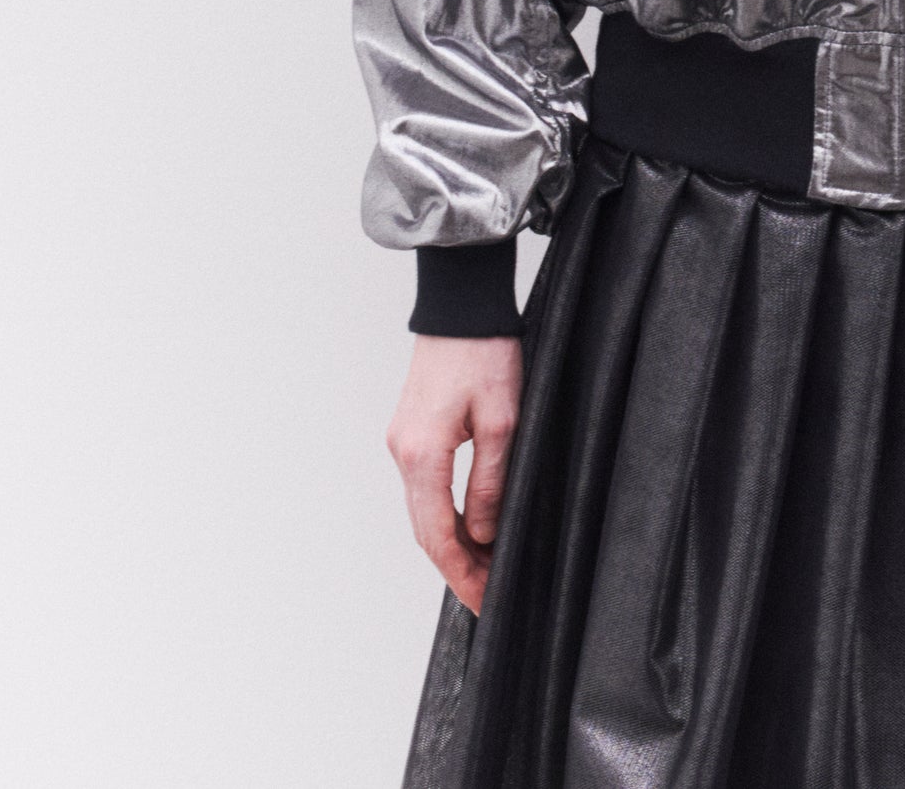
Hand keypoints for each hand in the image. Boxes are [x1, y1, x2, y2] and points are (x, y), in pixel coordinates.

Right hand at [386, 335, 524, 615]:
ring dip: (451, 543)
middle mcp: (403, 452)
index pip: (438, 536)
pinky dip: (444, 515)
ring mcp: (402, 441)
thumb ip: (491, 483)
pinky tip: (469, 526)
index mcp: (423, 454)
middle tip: (489, 595)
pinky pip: (424, 488)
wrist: (460, 303)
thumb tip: (483, 535)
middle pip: (424, 530)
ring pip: (423, 511)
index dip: (461, 575)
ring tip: (486, 567)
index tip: (485, 602)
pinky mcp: (410, 430)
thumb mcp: (503, 420)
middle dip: (456, 567)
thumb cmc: (486, 353)